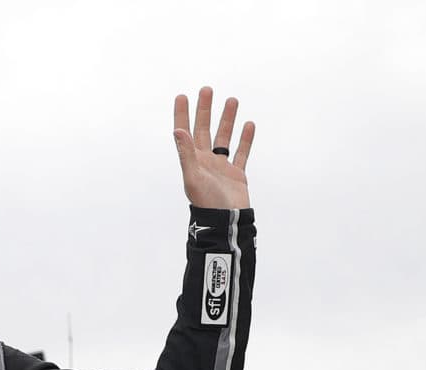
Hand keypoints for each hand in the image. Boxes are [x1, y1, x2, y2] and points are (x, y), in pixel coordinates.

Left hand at [173, 86, 254, 209]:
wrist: (226, 223)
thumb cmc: (207, 202)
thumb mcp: (193, 176)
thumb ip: (186, 153)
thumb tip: (177, 130)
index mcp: (193, 161)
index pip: (186, 132)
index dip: (182, 114)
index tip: (182, 96)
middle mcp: (206, 162)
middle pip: (205, 130)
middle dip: (205, 110)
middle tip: (207, 90)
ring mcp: (222, 167)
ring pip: (224, 137)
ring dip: (227, 119)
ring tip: (231, 100)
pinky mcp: (236, 175)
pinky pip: (241, 153)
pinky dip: (245, 139)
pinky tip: (248, 124)